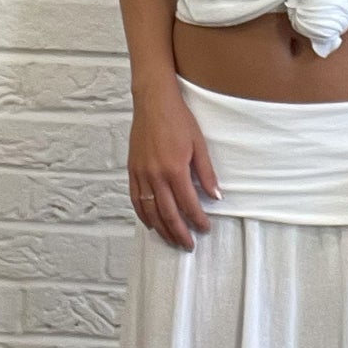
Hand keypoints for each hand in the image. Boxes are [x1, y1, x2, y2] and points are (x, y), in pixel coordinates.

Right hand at [129, 82, 220, 250]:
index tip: (205, 229)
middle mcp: (155, 175)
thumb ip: (206, 173)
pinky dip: (143, 215)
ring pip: (150, 211)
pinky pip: (136, 199)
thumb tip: (215, 197)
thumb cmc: (179, 119)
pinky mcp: (132, 170)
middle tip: (189, 245)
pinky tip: (152, 224)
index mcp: (175, 169)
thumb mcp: (199, 144)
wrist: (153, 102)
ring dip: (162, 229)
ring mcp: (141, 174)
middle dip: (180, 232)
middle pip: (168, 213)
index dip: (198, 220)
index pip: (188, 204)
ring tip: (172, 240)